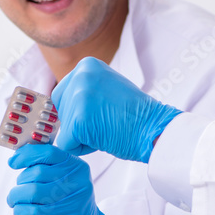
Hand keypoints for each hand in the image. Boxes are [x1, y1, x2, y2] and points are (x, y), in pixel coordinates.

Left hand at [7, 143, 116, 214]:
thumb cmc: (68, 203)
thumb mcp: (66, 180)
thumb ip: (48, 167)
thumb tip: (17, 157)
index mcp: (77, 167)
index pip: (49, 152)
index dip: (26, 155)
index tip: (13, 162)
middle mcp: (77, 182)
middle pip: (37, 172)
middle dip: (21, 181)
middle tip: (19, 189)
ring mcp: (70, 201)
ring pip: (32, 191)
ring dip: (16, 195)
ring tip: (14, 200)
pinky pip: (31, 210)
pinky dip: (19, 210)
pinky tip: (20, 211)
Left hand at [51, 57, 180, 162]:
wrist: (154, 128)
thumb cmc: (135, 114)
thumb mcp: (107, 87)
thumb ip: (86, 90)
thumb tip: (63, 103)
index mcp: (87, 65)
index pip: (62, 94)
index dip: (77, 111)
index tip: (101, 112)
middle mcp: (80, 76)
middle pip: (60, 110)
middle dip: (77, 123)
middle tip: (105, 122)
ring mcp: (78, 97)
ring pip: (64, 128)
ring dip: (82, 136)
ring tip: (107, 128)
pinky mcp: (78, 120)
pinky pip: (66, 144)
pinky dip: (81, 149)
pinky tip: (104, 139)